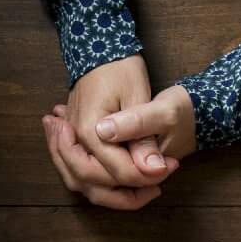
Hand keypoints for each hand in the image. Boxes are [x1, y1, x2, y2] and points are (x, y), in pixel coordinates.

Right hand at [41, 56, 191, 209]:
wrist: (100, 48)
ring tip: (142, 190)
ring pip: (81, 182)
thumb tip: (153, 169)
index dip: (146, 176)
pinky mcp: (73, 138)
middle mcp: (75, 140)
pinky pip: (77, 170)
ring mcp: (70, 139)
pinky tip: (118, 182)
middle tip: (158, 184)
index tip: (170, 168)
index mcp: (90, 131)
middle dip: (128, 192)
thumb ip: (143, 137)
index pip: (117, 171)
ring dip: (110, 193)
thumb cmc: (120, 68)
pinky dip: (97, 182)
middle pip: (94, 184)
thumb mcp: (138, 98)